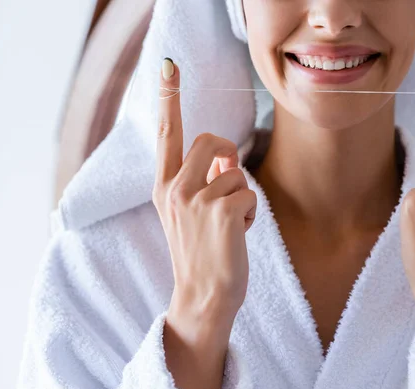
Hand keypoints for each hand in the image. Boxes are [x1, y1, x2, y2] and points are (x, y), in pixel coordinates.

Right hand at [153, 59, 256, 341]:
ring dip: (241, 194)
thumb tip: (224, 157)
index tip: (168, 66)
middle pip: (210, 140)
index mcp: (163, 187)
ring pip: (235, 171)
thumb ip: (199, 180)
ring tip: (230, 222)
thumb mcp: (188, 214)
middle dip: (226, 153)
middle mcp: (174, 188)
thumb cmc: (201, 253)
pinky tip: (239, 233)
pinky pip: (249, 192)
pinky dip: (252, 212)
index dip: (169, 99)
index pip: (166, 135)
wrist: (203, 296)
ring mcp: (196, 199)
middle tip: (227, 178)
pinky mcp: (221, 211)